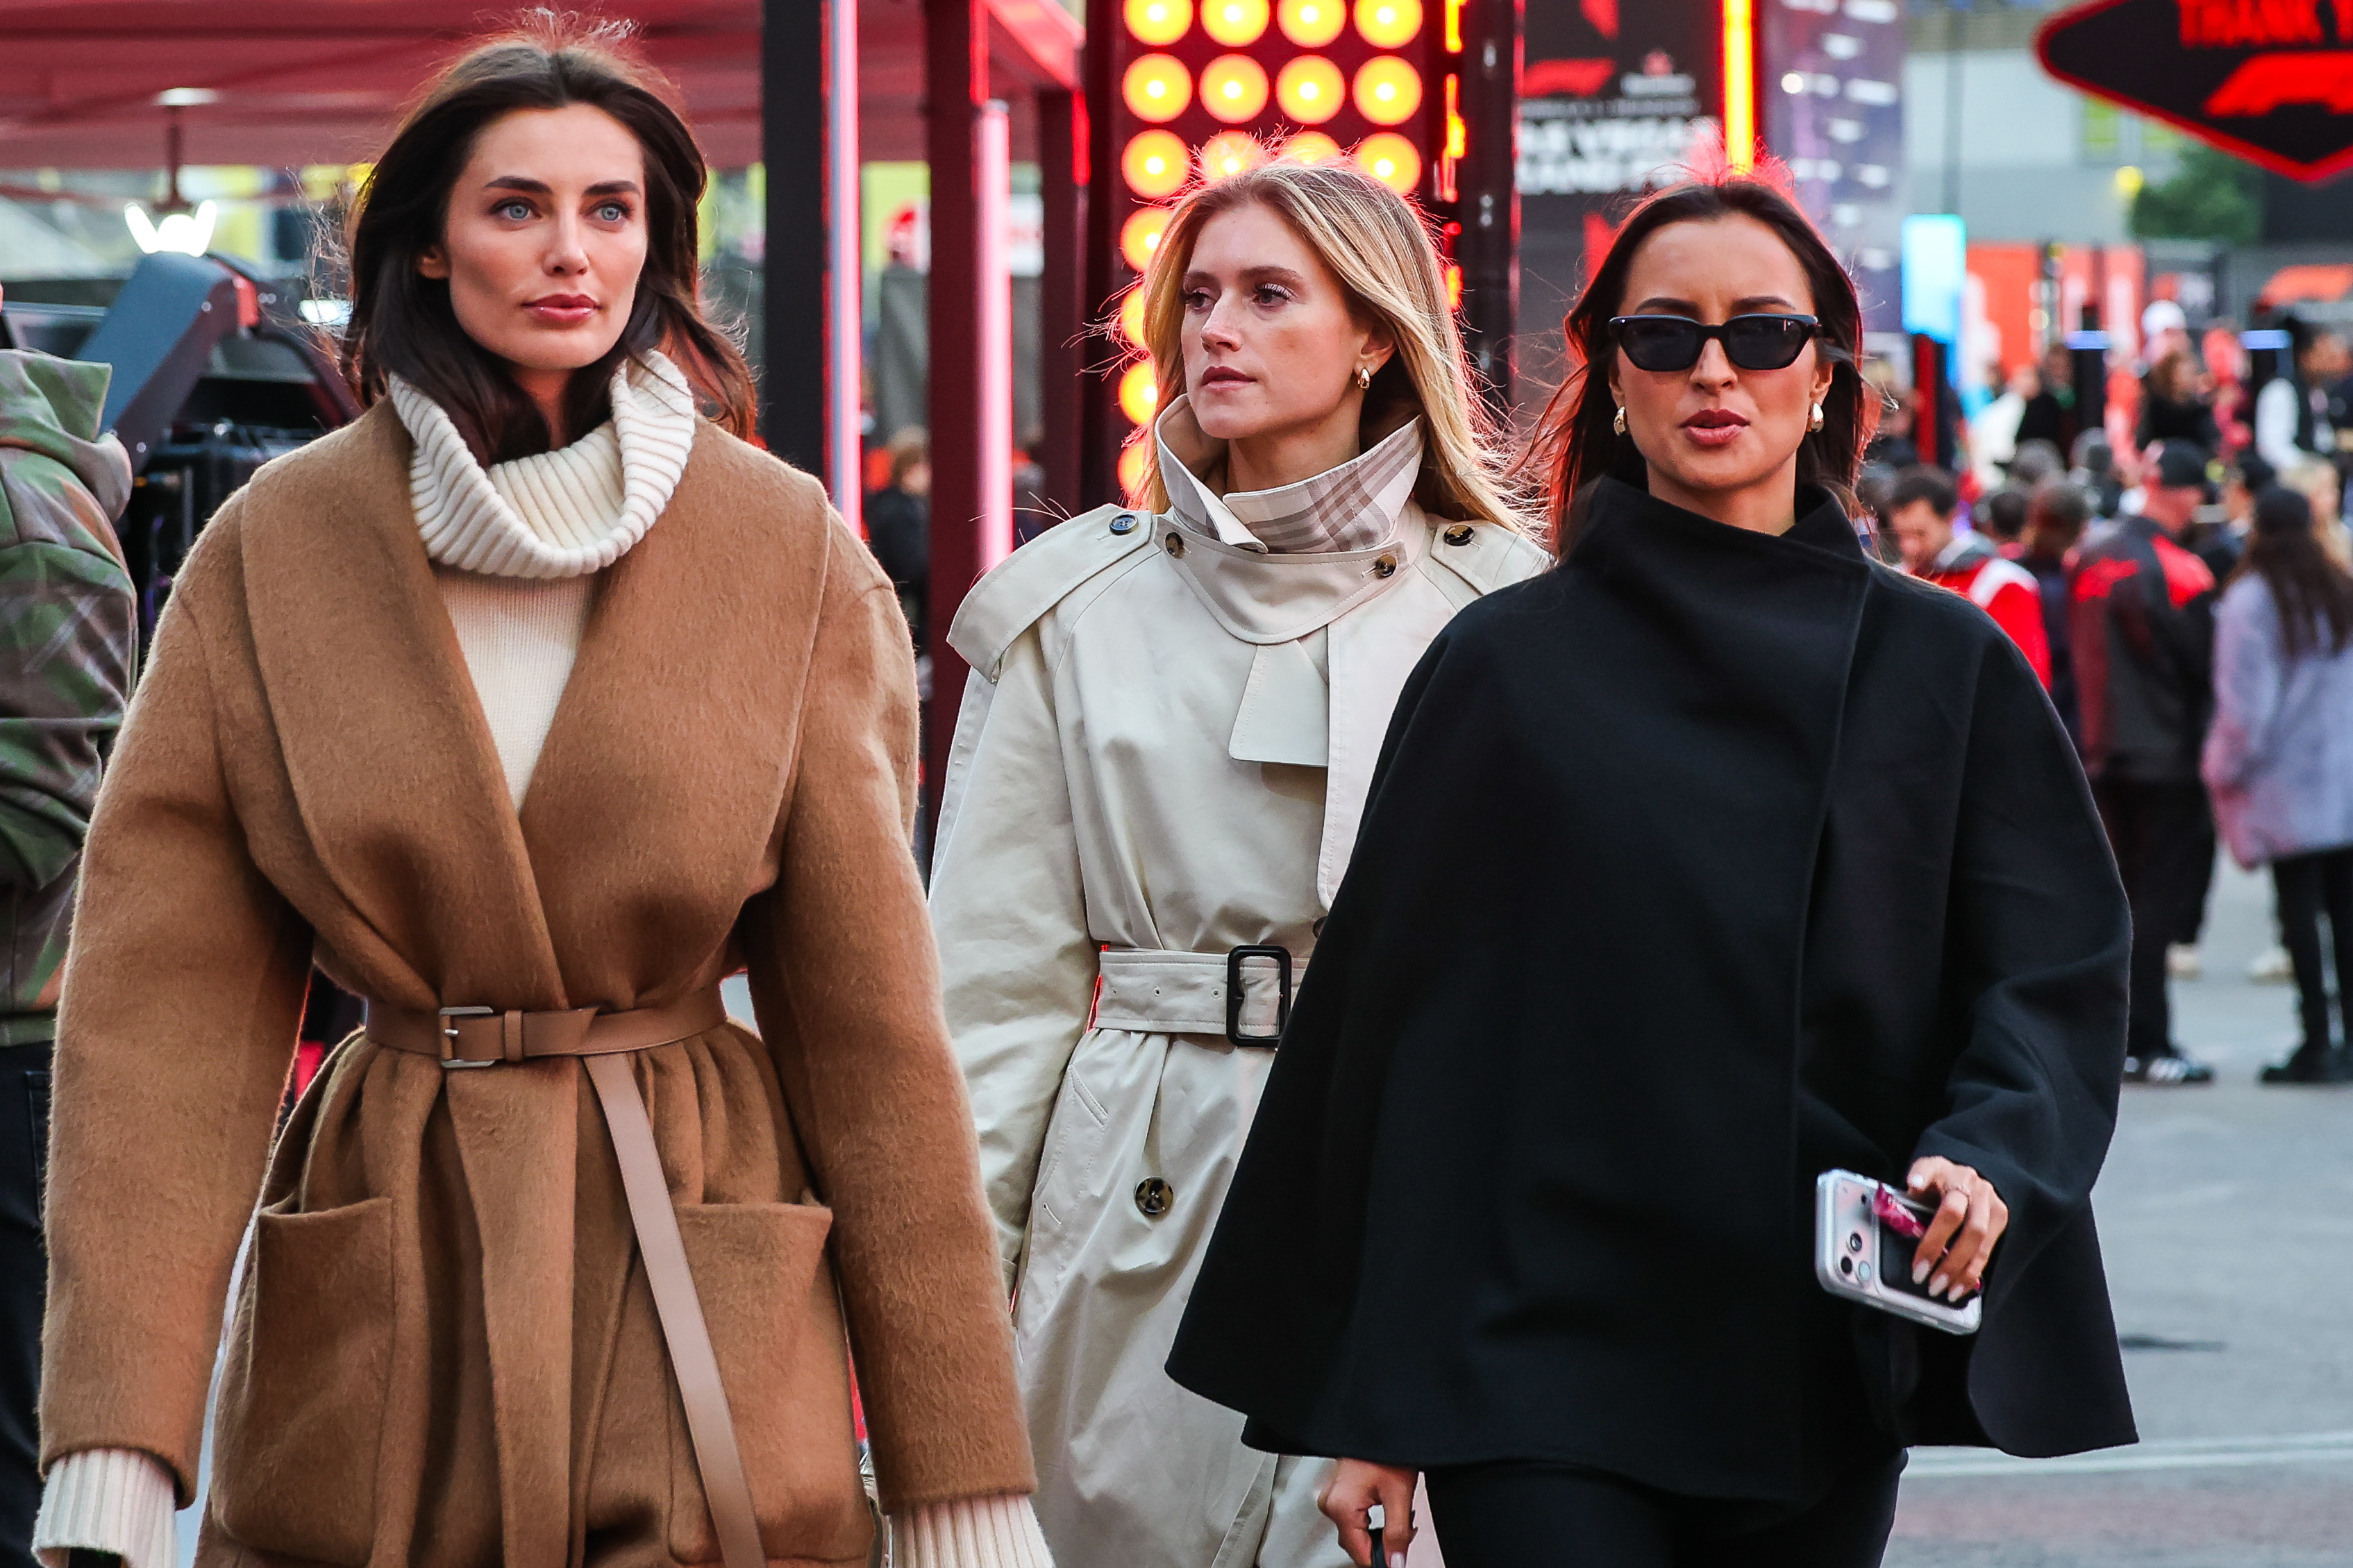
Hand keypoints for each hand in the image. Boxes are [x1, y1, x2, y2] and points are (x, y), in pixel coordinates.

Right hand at [1320, 1458, 1417, 1567]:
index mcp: (1341, 1506)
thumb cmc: (1388, 1449)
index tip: (1398, 1563)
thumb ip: (1397, 1534)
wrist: (1382, 1422)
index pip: (1359, 1553)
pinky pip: (1352, 1519)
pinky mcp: (1338, 1493)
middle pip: (1355, 1544)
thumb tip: (1395, 1563)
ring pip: (1355, 1532)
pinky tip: (1387, 1513)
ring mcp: (1332, 1497)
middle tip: (1407, 1534)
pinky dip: (1370, 1522)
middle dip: (1382, 1546)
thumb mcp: (1399, 1495)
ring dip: (1377, 1535)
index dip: (1381, 1562)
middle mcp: (1330, 1503)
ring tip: (1401, 1521)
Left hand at [1906, 1156, 2008, 1301]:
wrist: (1970, 1180)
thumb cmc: (1938, 1185)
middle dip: (1936, 1248)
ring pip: (1977, 1236)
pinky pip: (1988, 1249)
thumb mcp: (1920, 1181)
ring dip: (1958, 1268)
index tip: (1913, 1184)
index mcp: (1941, 1169)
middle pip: (1954, 1214)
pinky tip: (1960, 1288)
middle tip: (1921, 1274)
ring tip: (1941, 1289)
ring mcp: (1987, 1199)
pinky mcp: (2001, 1216)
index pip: (1930, 1169)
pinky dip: (1973, 1272)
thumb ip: (1908, 1197)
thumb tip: (1892, 1214)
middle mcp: (1967, 1182)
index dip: (1921, 1177)